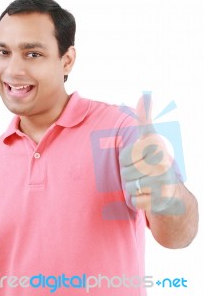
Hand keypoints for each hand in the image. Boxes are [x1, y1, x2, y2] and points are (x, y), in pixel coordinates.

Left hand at [119, 93, 183, 214]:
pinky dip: (139, 201)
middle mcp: (162, 161)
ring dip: (135, 188)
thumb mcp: (150, 139)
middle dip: (131, 176)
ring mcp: (163, 181)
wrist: (173, 193)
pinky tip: (151, 197)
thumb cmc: (156, 163)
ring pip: (129, 186)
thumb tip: (145, 94)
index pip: (123, 157)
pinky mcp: (161, 200)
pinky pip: (135, 201)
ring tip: (148, 185)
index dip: (128, 161)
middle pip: (125, 173)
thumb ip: (145, 118)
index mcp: (156, 145)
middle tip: (145, 175)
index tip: (142, 159)